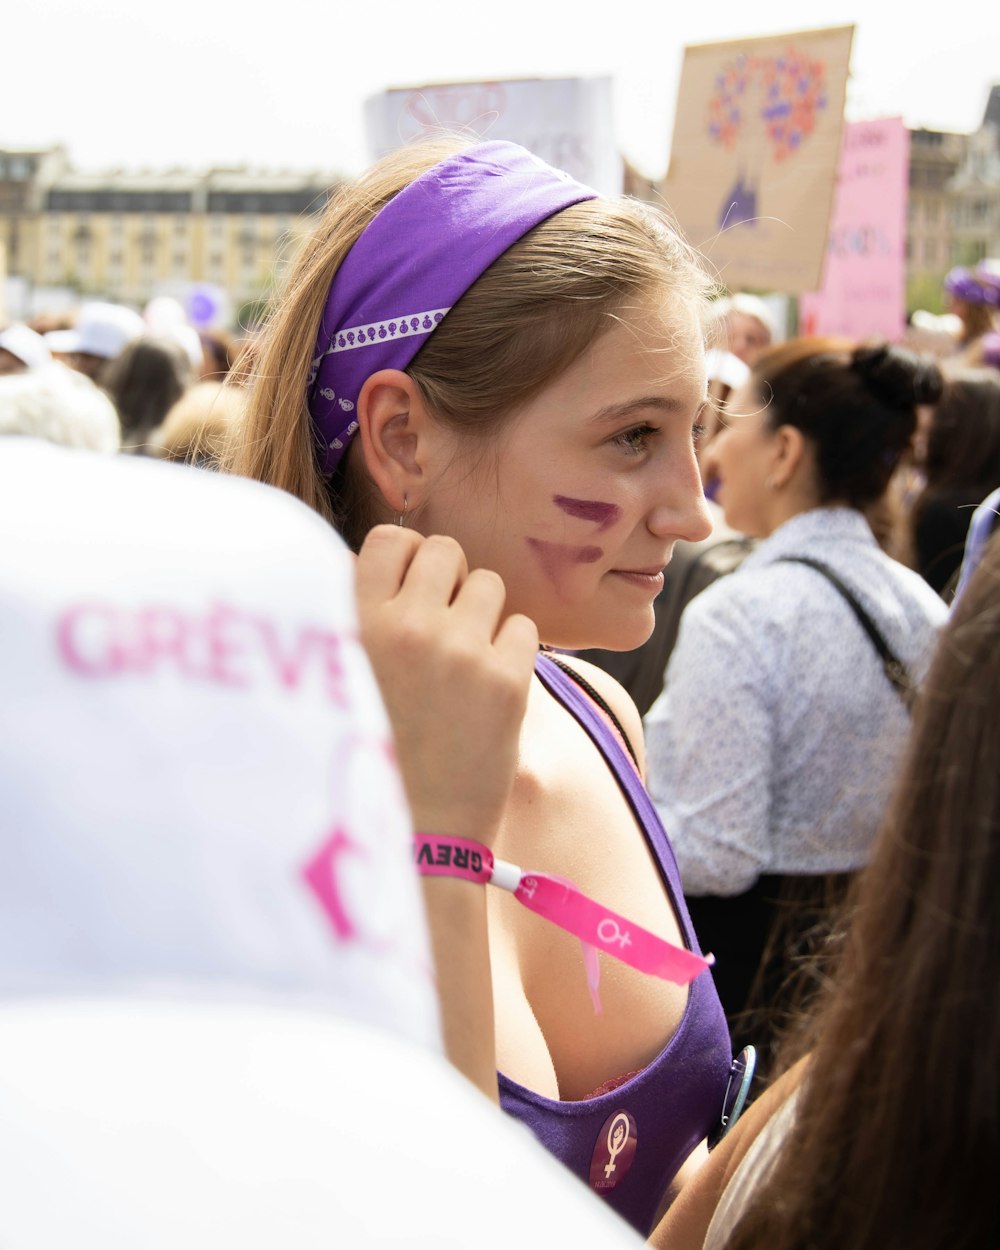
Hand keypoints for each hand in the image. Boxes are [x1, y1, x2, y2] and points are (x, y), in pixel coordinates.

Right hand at [355, 526, 537, 842]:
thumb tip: (371, 561)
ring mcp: (460, 652)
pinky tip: (491, 685)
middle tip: (444, 622)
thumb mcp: (340, 679)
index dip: (406, 557)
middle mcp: (406, 627)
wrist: (417, 835)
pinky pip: (524, 626)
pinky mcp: (507, 680)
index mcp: (354, 624)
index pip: (389, 539)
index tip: (411, 586)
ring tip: (466, 659)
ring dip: (483, 613)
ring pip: (489, 584)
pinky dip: (513, 649)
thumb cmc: (374, 754)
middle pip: (445, 551)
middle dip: (449, 578)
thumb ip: (354, 618)